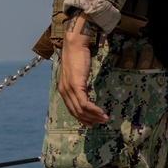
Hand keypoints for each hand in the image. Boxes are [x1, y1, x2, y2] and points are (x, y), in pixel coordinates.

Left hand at [57, 11, 108, 126]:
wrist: (74, 44)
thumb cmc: (76, 57)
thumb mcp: (76, 73)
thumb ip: (78, 84)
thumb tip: (84, 91)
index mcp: (62, 89)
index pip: (71, 109)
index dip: (81, 118)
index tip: (91, 123)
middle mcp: (63, 90)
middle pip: (76, 111)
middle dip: (89, 119)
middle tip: (100, 123)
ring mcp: (69, 88)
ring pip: (81, 109)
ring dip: (94, 116)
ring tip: (104, 119)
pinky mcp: (76, 85)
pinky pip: (84, 103)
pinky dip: (93, 109)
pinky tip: (101, 112)